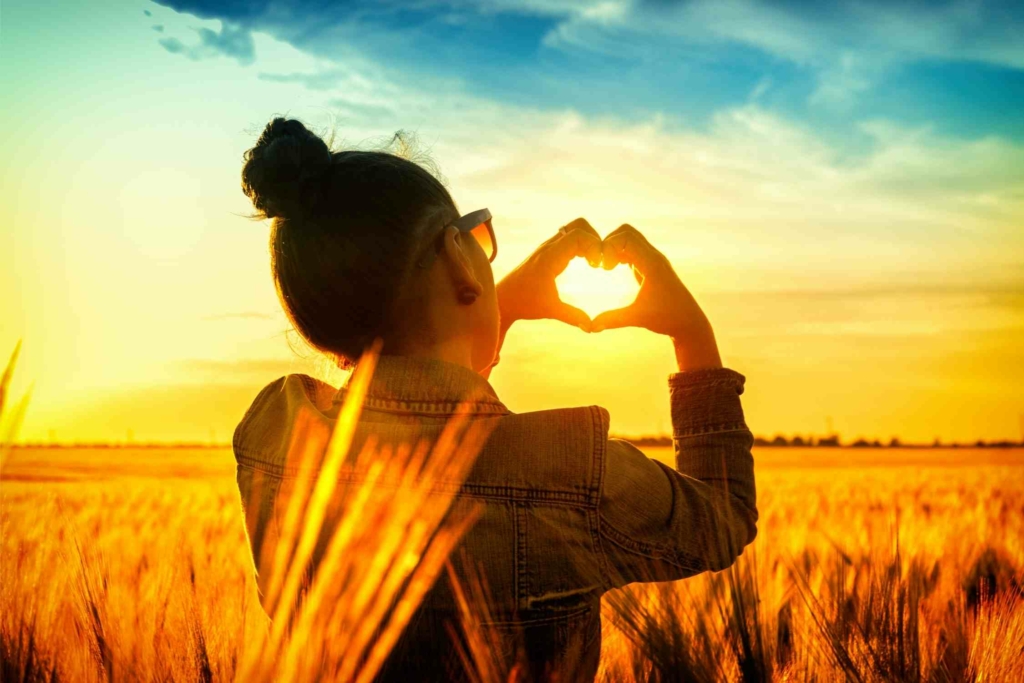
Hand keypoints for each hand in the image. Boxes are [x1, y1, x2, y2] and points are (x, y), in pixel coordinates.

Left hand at [496, 218, 602, 331]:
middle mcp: (548, 247)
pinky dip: (581, 245)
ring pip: (573, 230)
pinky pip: (568, 238)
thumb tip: (591, 327)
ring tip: (595, 262)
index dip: (595, 246)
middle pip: (578, 225)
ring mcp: (547, 247)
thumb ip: (572, 316)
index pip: (578, 235)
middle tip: (600, 260)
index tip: (599, 266)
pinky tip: (586, 263)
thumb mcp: (550, 310)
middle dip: (595, 238)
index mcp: (550, 257)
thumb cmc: (524, 304)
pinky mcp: (547, 252)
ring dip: (588, 241)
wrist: (503, 299)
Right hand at [592, 224, 721, 371]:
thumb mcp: (637, 318)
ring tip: (606, 267)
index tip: (603, 268)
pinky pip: (633, 249)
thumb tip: (590, 327)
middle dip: (608, 243)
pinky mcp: (651, 265)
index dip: (608, 247)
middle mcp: (654, 256)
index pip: (626, 237)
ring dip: (614, 247)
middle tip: (601, 264)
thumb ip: (613, 320)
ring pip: (630, 238)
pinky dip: (620, 253)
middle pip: (627, 231)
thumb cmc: (666, 319)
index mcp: (652, 264)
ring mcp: (653, 259)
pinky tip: (613, 269)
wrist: (688, 321)